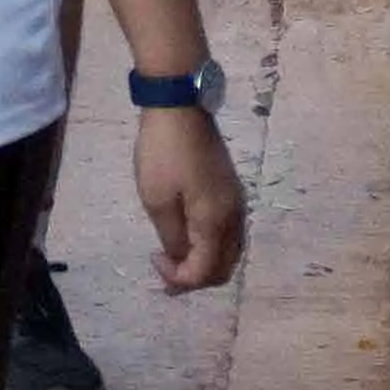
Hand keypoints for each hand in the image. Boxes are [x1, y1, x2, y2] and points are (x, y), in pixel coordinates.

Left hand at [136, 103, 244, 292]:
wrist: (180, 110)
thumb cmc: (163, 154)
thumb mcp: (157, 199)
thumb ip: (171, 237)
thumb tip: (182, 261)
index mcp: (217, 223)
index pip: (207, 271)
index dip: (180, 279)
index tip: (153, 261)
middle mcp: (235, 219)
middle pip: (223, 268)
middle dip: (194, 278)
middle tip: (164, 271)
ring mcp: (236, 205)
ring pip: (228, 252)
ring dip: (203, 263)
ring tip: (173, 259)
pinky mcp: (231, 193)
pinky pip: (227, 235)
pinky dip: (209, 247)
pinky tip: (186, 238)